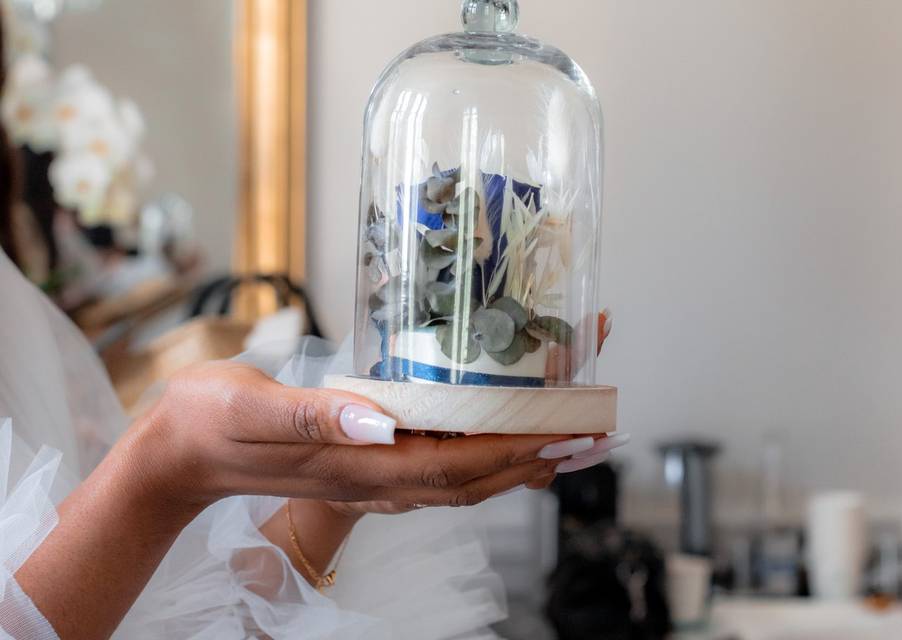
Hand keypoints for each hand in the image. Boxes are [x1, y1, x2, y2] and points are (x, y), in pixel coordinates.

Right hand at [140, 361, 589, 510]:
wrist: (177, 453)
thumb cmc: (210, 423)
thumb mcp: (253, 409)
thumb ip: (316, 417)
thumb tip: (380, 423)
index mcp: (359, 465)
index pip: (459, 466)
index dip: (521, 451)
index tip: (572, 432)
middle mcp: (376, 478)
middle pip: (477, 478)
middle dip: (541, 457)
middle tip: (597, 432)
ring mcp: (372, 475)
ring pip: (465, 477)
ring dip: (522, 459)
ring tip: (568, 438)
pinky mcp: (365, 462)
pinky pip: (440, 466)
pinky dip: (483, 454)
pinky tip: (499, 438)